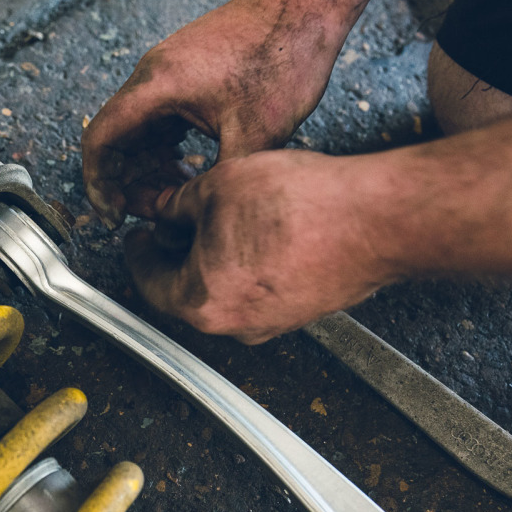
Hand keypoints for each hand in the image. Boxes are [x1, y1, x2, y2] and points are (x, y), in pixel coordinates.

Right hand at [81, 0, 349, 227]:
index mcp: (156, 86)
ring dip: (148, 165)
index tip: (114, 215)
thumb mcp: (256, 134)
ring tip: (175, 193)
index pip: (99, 141)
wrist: (306, 0)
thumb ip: (219, 180)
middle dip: (126, 180)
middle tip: (153, 211)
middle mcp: (153, 75)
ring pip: (139, 128)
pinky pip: (160, 116)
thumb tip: (197, 215)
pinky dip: (165, 146)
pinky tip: (190, 167)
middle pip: (115, 136)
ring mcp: (169, 71)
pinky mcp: (188, 70)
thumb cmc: (284, 56)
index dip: (98, 185)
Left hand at [124, 150, 394, 343]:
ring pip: (225, 290)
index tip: (135, 239)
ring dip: (214, 257)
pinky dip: (248, 263)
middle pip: (186, 291)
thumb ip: (177, 206)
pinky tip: (259, 228)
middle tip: (174, 222)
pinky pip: (260, 289)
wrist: (376, 220)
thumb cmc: (298, 205)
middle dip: (177, 253)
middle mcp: (234, 324)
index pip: (149, 282)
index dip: (137, 253)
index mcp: (200, 301)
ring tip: (221, 216)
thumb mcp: (216, 187)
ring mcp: (273, 323)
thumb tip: (166, 211)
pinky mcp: (303, 311)